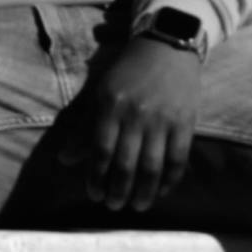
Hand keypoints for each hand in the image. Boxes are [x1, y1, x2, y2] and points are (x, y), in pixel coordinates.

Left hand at [75, 34, 215, 213]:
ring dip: (144, 192)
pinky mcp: (186, 122)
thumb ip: (83, 127)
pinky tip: (161, 190)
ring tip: (138, 206)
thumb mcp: (100, 93)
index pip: (101, 151)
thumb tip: (65, 160)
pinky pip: (178, 159)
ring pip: (153, 167)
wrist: (167, 45)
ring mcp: (163, 119)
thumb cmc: (128, 71)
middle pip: (126, 164)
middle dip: (119, 191)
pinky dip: (170, 180)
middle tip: (114, 206)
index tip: (94, 195)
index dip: (96, 178)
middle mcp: (137, 114)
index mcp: (111, 106)